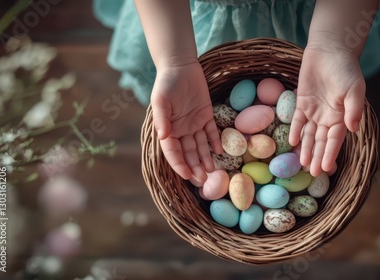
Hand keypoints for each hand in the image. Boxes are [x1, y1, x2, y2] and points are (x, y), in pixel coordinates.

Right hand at [151, 60, 222, 181]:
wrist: (180, 66)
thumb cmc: (166, 83)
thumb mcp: (161, 100)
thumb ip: (162, 118)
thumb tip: (163, 136)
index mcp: (168, 129)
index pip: (173, 152)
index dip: (179, 164)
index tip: (187, 175)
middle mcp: (181, 130)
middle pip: (188, 153)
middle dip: (195, 167)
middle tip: (203, 180)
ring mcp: (194, 124)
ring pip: (200, 146)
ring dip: (205, 158)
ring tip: (212, 171)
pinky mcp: (206, 115)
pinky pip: (211, 132)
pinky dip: (215, 142)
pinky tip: (219, 152)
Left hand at [289, 47, 365, 175]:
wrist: (330, 50)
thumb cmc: (346, 69)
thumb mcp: (354, 88)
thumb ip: (354, 109)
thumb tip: (353, 129)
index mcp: (342, 116)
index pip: (335, 140)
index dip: (330, 154)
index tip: (326, 169)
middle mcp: (328, 117)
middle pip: (321, 141)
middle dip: (317, 157)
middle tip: (312, 173)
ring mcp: (314, 111)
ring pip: (309, 134)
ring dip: (306, 149)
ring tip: (302, 164)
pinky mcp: (302, 102)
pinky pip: (297, 120)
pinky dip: (295, 130)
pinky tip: (292, 142)